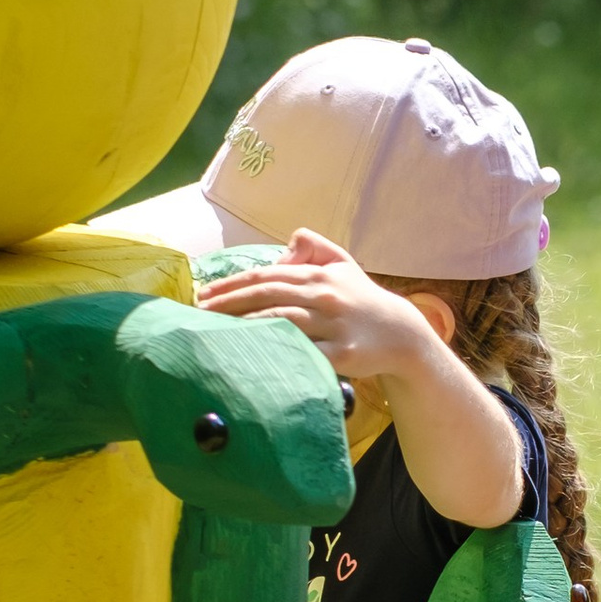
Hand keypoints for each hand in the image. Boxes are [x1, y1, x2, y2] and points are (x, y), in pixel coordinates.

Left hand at [200, 229, 442, 389]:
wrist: (403, 335)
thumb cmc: (363, 299)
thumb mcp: (343, 263)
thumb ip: (313, 246)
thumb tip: (283, 246)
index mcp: (317, 275)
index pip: (265, 275)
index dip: (232, 283)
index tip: (204, 293)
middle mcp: (324, 297)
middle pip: (266, 296)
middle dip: (228, 303)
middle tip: (198, 313)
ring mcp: (333, 326)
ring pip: (280, 321)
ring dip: (244, 325)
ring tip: (215, 331)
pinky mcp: (343, 355)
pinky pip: (304, 353)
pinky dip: (277, 352)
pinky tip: (253, 355)